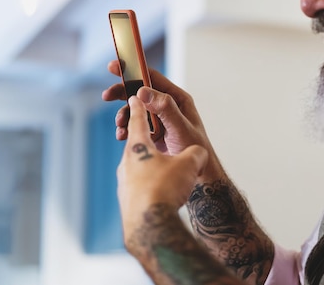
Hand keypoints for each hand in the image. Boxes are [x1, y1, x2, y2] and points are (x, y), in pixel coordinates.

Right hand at [102, 60, 212, 157]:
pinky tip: (122, 135)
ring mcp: (159, 118)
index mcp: (177, 98)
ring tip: (120, 126)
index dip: (133, 69)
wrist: (199, 171)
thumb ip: (165, 108)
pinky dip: (126, 128)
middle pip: (139, 91)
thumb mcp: (180, 127)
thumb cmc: (195, 147)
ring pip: (135, 108)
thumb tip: (143, 91)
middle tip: (106, 96)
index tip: (115, 67)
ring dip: (123, 115)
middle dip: (122, 93)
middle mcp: (167, 105)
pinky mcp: (152, 130)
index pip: (152, 78)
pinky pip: (135, 123)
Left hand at [117, 96, 207, 235]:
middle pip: (137, 143)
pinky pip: (139, 187)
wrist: (150, 227)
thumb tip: (199, 153)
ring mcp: (124, 182)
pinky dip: (150, 185)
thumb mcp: (188, 165)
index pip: (137, 119)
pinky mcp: (126, 201)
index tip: (134, 96)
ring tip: (168, 174)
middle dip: (148, 139)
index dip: (138, 106)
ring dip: (151, 166)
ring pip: (139, 167)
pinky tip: (163, 195)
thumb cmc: (166, 189)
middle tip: (158, 139)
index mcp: (138, 146)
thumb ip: (195, 153)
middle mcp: (127, 162)